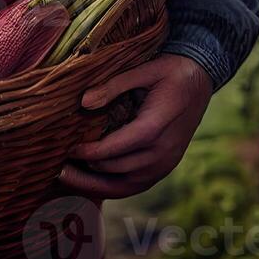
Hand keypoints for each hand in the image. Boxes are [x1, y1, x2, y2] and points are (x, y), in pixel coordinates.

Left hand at [60, 54, 211, 198]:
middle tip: (58, 167)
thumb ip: (113, 85)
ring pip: (125, 186)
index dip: (88, 152)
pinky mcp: (165, 167)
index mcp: (155, 127)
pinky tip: (91, 183)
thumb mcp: (144, 69)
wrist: (200, 80)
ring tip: (68, 179)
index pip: (116, 148)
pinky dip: (112, 188)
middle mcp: (163, 152)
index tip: (67, 149)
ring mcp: (166, 163)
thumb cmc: (170, 71)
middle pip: (116, 171)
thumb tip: (84, 102)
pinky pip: (136, 186)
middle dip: (85, 171)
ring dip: (94, 186)